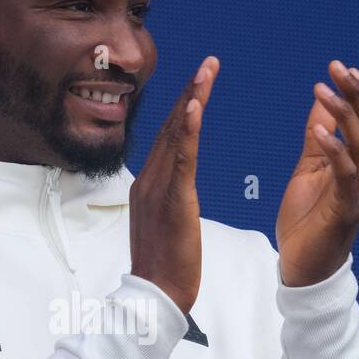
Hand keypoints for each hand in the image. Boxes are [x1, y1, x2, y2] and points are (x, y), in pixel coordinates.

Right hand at [129, 56, 219, 316]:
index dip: (184, 106)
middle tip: (209, 63)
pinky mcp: (173, 200)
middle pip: (172, 126)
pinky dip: (187, 130)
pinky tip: (195, 106)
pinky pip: (181, 158)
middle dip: (190, 91)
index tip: (199, 81)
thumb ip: (168, 200)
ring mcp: (158, 188)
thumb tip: (174, 189)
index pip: (169, 137)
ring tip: (207, 71)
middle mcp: (149, 180)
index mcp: (148, 185)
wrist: (156, 296)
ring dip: (192, 98)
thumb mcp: (165, 225)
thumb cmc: (165, 268)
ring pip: (176, 134)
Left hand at [275, 59, 358, 286]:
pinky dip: (334, 150)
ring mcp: (357, 191)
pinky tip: (319, 132)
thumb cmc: (306, 223)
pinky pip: (345, 174)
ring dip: (344, 114)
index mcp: (355, 164)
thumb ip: (317, 139)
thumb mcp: (308, 170)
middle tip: (338, 67)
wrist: (303, 270)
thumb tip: (320, 103)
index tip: (340, 67)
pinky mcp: (345, 209)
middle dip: (357, 93)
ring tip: (323, 90)